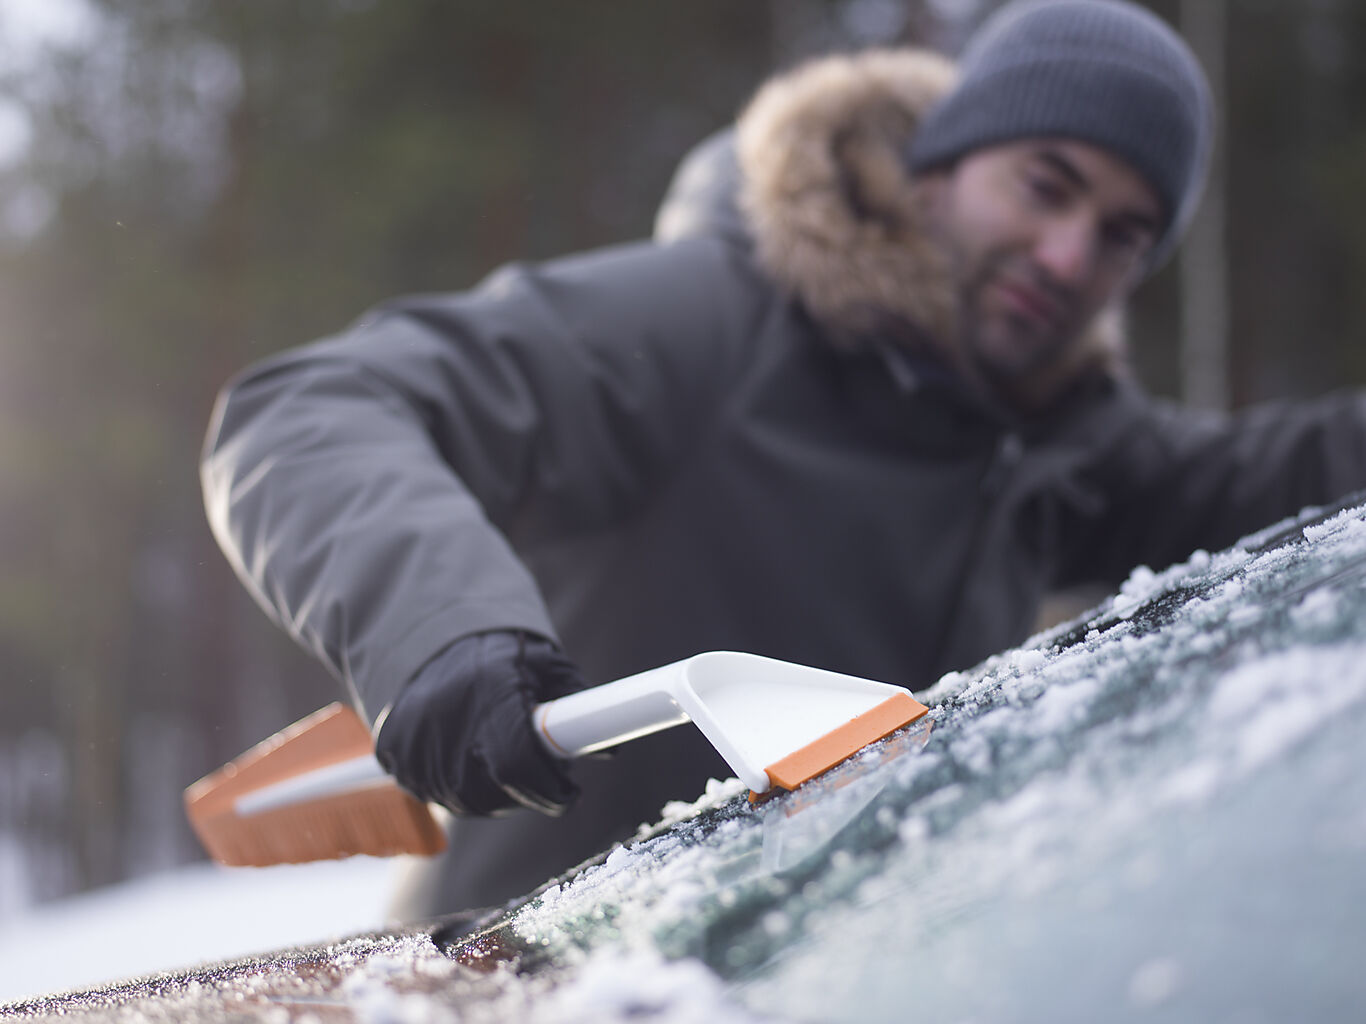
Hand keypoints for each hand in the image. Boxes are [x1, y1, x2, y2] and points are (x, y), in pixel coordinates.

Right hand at [374, 630, 584, 815]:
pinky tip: (468, 758)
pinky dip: (458, 787)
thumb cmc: (504, 658)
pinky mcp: (392, 755)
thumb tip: (611, 752)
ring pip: (466, 801)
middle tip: (542, 774)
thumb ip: (581, 704)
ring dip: (494, 794)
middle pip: (495, 791)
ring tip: (503, 758)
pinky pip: (434, 794)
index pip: (519, 763)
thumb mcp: (549, 666)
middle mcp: (445, 718)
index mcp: (489, 691)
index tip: (570, 792)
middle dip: (528, 791)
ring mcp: (413, 741)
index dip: (551, 789)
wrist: (433, 642)